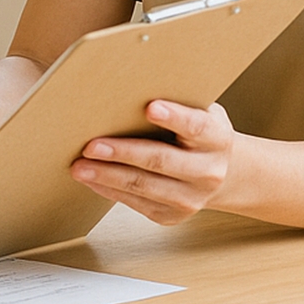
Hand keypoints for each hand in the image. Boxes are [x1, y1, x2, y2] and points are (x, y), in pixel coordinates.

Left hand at [71, 100, 235, 224]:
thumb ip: (176, 102)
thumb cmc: (199, 135)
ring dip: (107, 176)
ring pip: (144, 186)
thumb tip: (127, 88)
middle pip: (161, 161)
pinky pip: (135, 203)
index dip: (175, 117)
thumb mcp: (199, 112)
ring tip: (80, 167)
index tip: (150, 107)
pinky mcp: (172, 215)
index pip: (196, 127)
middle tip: (92, 146)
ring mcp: (191, 198)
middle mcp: (208, 172)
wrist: (223, 174)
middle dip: (123, 153)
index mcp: (217, 139)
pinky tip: (90, 179)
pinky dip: (109, 190)